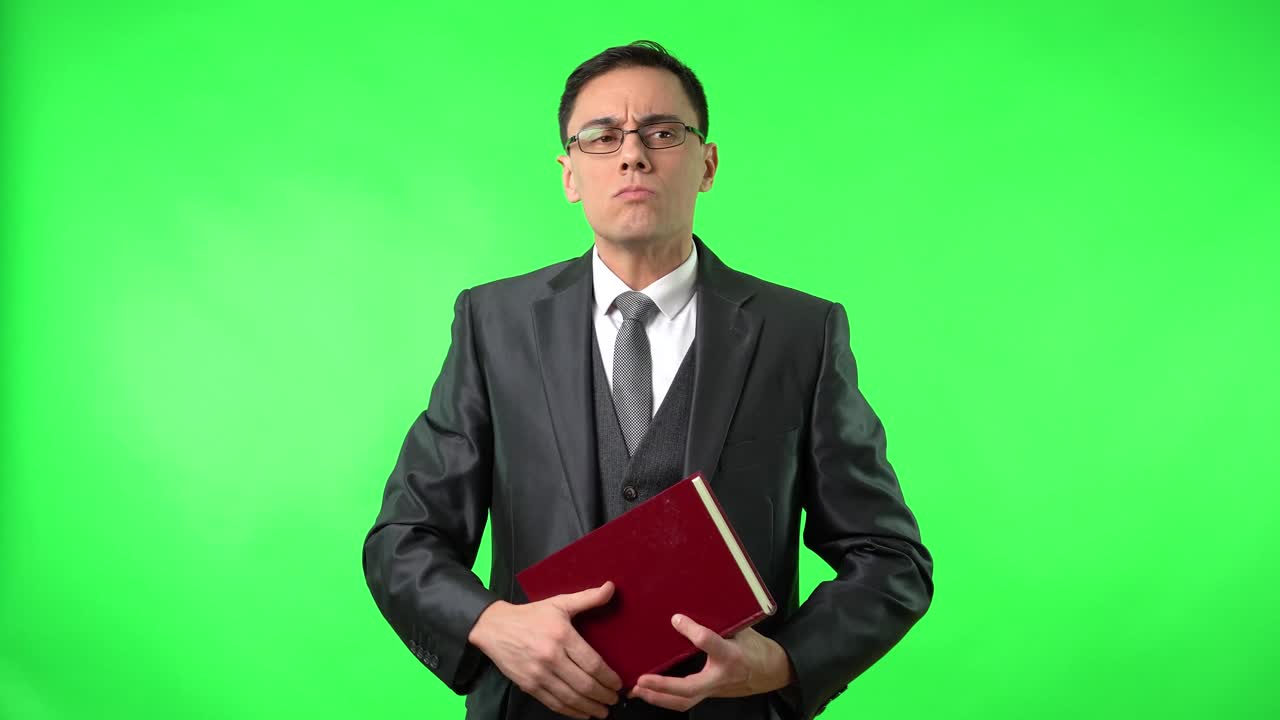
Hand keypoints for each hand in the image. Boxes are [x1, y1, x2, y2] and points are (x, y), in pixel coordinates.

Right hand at [468, 581, 621, 718]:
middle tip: (614, 699)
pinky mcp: (528, 686)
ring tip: (603, 711)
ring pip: (571, 698)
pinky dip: (571, 712)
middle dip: (604, 695)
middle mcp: (551, 657)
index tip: (618, 683)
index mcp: (562, 636)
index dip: (608, 677)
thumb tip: (611, 587)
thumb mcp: (559, 603)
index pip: (592, 663)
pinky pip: (554, 703)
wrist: (495, 628)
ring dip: (590, 707)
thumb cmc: (531, 615)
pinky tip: (582, 713)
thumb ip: (587, 598)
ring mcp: (539, 674)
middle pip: (584, 684)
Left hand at [628, 614, 795, 712]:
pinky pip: (684, 701)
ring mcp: (714, 689)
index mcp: (732, 654)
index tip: (676, 619)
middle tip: (642, 679)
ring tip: (636, 689)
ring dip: (658, 697)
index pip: (709, 643)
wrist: (770, 672)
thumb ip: (719, 620)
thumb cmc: (754, 646)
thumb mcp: (743, 627)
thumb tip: (691, 601)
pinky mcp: (708, 694)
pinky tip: (647, 693)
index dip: (693, 631)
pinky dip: (663, 699)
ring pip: (684, 701)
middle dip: (664, 686)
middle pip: (690, 688)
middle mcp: (721, 676)